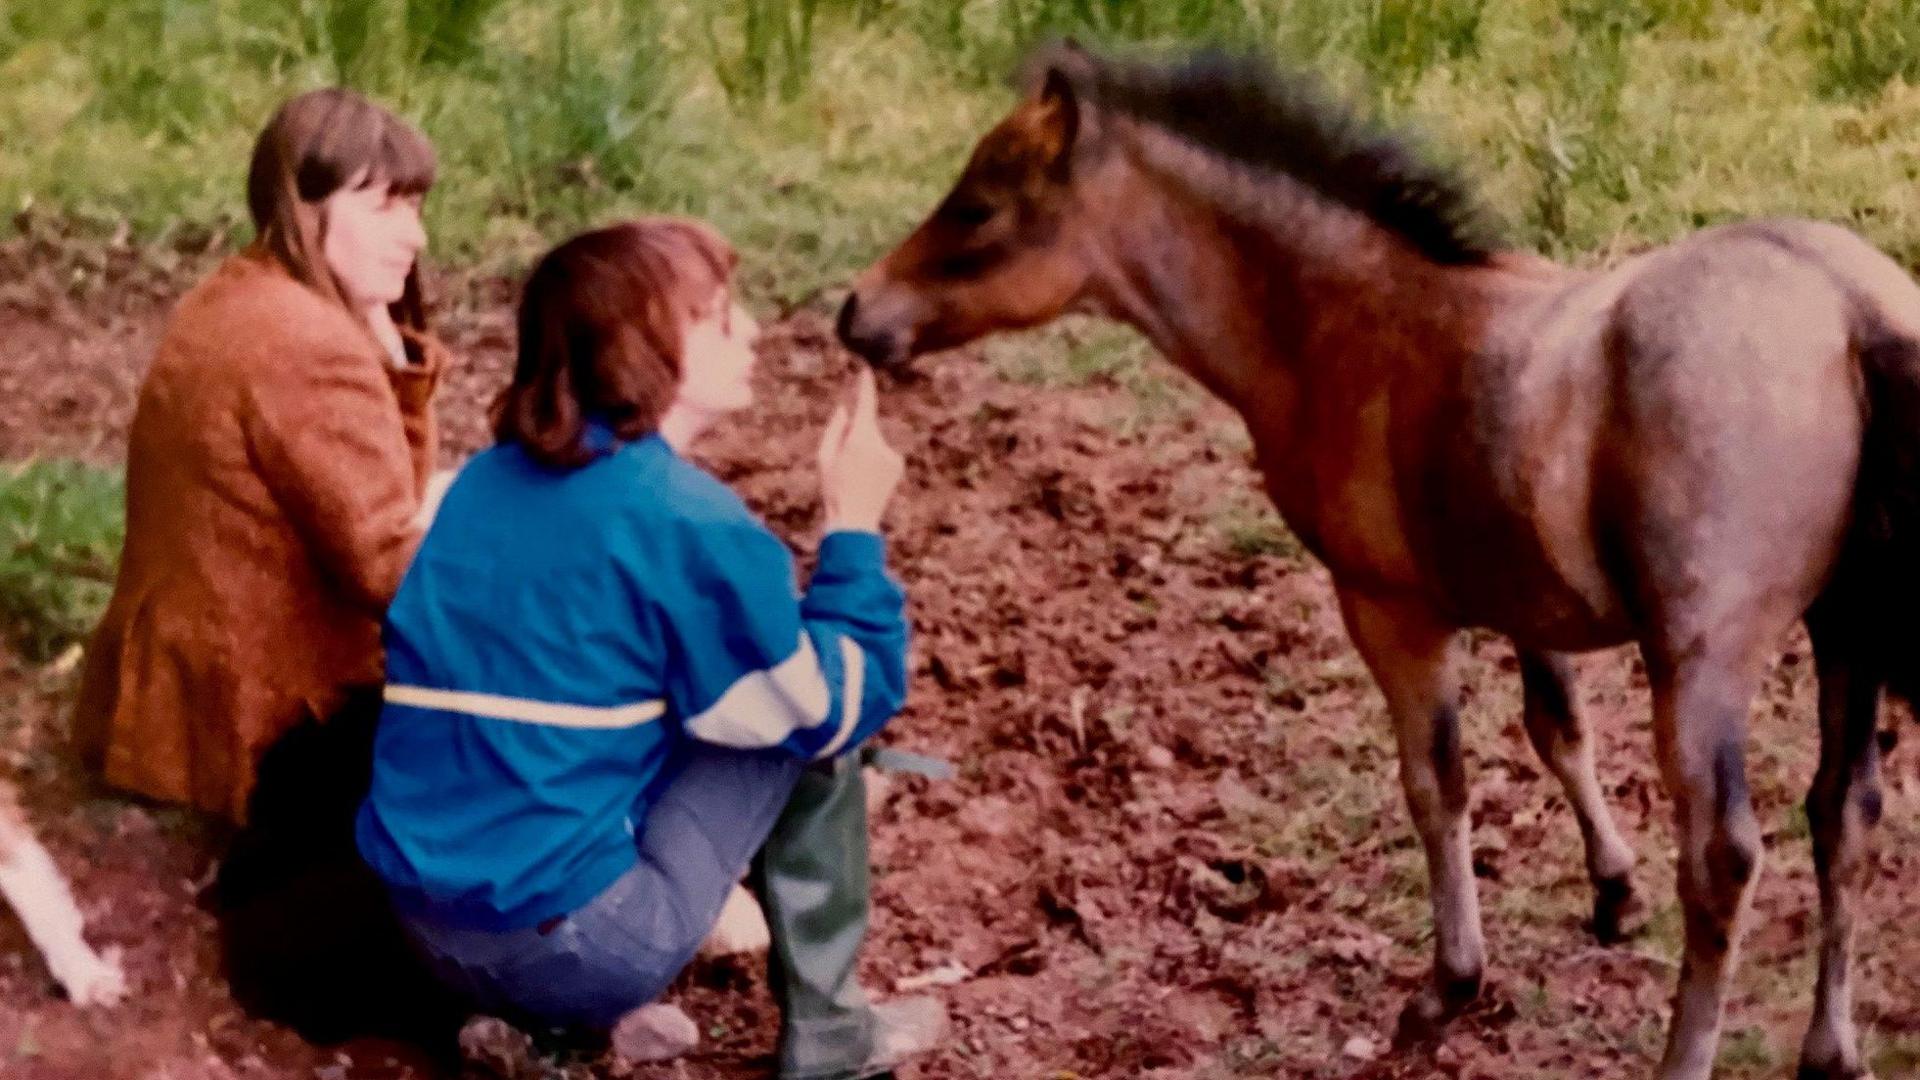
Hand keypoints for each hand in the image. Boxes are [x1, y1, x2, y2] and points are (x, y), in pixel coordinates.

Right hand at [817, 367, 903, 531]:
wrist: (855, 519)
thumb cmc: (833, 488)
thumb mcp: (823, 456)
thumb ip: (835, 428)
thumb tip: (846, 408)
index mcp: (860, 439)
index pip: (866, 404)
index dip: (865, 386)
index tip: (866, 370)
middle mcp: (880, 444)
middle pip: (867, 426)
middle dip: (856, 435)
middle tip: (844, 461)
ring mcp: (892, 454)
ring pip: (875, 441)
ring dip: (865, 449)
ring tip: (856, 474)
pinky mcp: (898, 464)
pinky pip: (883, 453)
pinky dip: (875, 459)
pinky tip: (868, 478)